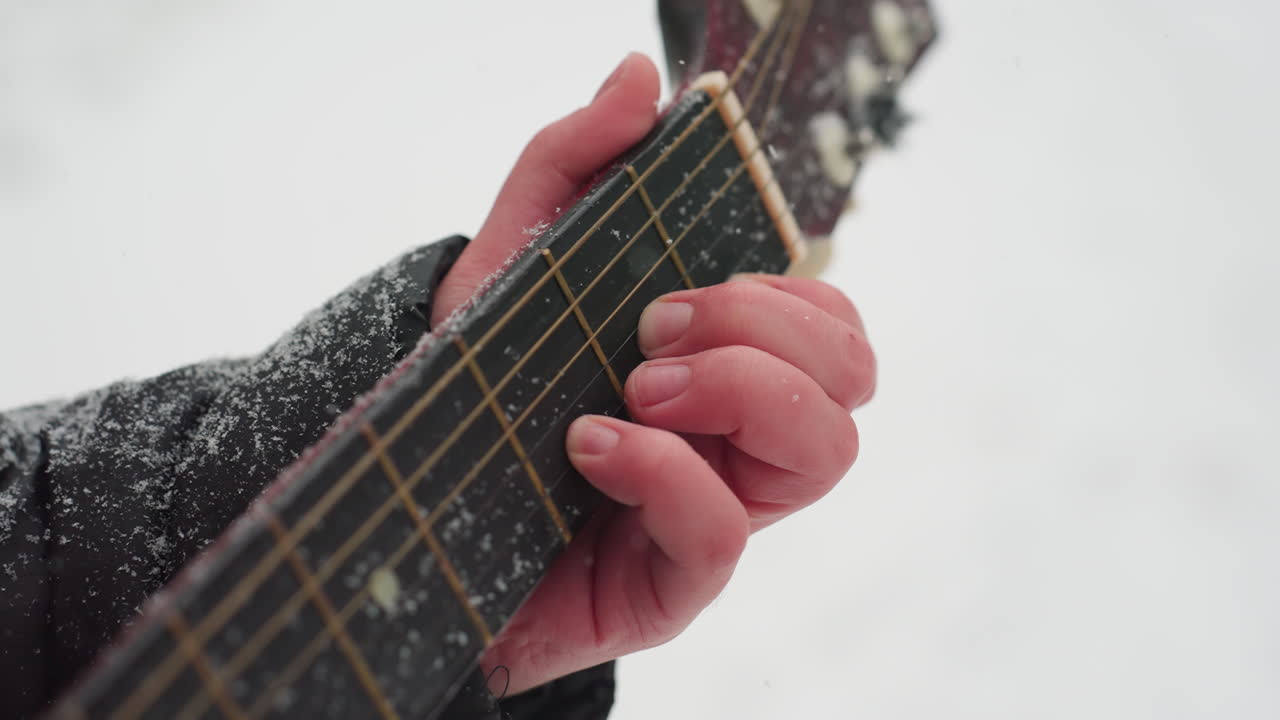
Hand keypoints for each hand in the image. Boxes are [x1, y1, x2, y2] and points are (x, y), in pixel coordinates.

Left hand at [432, 53, 873, 694]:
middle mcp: (741, 439)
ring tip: (631, 388)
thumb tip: (643, 75)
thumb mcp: (515, 256)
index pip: (833, 323)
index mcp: (729, 366)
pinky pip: (723, 534)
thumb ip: (575, 159)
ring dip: (737, 390)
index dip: (781, 292)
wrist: (408, 507)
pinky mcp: (671, 583)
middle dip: (761, 327)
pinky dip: (665, 470)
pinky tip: (588, 445)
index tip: (664, 290)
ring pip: (827, 451)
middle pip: (852, 376)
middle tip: (648, 334)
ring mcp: (717, 510)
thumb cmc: (482, 386)